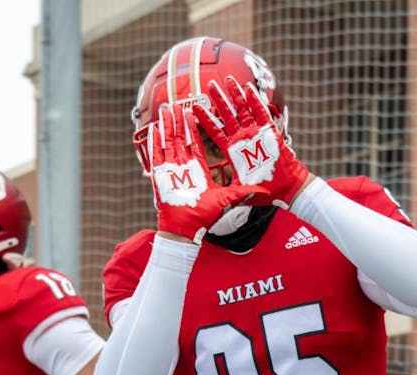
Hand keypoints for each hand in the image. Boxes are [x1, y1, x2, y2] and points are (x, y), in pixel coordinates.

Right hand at [149, 102, 266, 242]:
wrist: (186, 230)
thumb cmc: (205, 217)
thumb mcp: (227, 200)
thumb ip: (242, 192)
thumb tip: (262, 190)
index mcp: (200, 169)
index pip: (199, 143)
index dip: (200, 126)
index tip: (199, 111)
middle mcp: (185, 166)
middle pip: (183, 137)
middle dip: (181, 119)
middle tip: (180, 102)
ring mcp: (172, 169)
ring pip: (169, 141)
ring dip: (168, 124)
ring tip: (167, 108)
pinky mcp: (160, 175)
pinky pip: (156, 154)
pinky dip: (155, 141)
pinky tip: (154, 127)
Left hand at [195, 77, 309, 208]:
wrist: (288, 190)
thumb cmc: (267, 192)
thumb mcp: (241, 191)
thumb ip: (228, 189)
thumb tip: (212, 198)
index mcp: (234, 151)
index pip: (216, 132)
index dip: (206, 120)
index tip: (194, 108)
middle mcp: (243, 140)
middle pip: (228, 115)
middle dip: (219, 100)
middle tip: (210, 85)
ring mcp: (256, 134)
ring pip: (243, 110)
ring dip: (235, 95)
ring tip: (227, 80)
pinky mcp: (269, 132)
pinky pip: (261, 113)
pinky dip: (255, 101)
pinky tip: (248, 88)